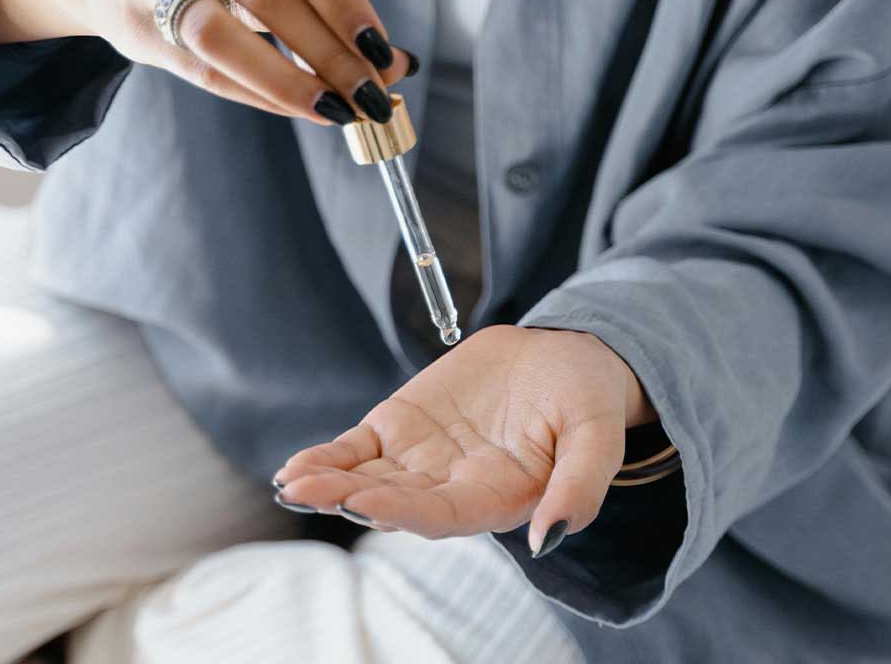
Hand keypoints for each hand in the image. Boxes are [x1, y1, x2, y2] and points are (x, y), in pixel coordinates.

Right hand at [0, 0, 412, 124]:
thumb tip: (396, 64)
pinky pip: (206, 72)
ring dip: (291, 83)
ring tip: (337, 108)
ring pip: (223, 38)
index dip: (342, 0)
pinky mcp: (134, 24)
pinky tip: (299, 107)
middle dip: (328, 52)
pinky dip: (261, 95)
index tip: (380, 48)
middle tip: (370, 92)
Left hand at [274, 325, 656, 555]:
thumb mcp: (598, 439)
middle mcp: (452, 487)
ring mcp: (421, 459)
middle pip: (392, 501)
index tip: (363, 501)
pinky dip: (327, 458)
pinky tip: (296, 468)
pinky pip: (356, 450)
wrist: (564, 353)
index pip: (442, 515)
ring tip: (292, 482)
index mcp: (497, 498)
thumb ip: (579, 488)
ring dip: (327, 483)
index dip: (402, 511)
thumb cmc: (586, 399)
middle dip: (346, 498)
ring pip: (365, 479)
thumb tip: (550, 537)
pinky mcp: (400, 428)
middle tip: (303, 493)